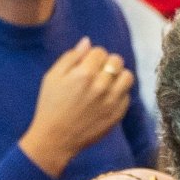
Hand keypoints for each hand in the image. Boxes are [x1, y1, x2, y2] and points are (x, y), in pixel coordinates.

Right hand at [18, 37, 134, 177]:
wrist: (57, 137)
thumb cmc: (51, 105)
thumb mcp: (52, 77)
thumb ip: (71, 57)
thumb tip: (87, 42)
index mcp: (84, 74)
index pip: (100, 52)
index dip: (93, 55)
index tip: (87, 63)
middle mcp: (102, 86)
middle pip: (117, 61)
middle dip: (108, 62)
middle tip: (98, 70)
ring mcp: (112, 101)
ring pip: (128, 77)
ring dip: (119, 75)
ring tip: (108, 81)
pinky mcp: (118, 114)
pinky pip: (127, 95)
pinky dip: (120, 92)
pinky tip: (107, 97)